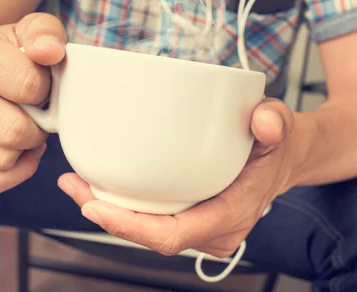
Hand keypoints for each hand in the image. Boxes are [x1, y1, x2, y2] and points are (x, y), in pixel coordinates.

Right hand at [0, 13, 65, 194]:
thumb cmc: (12, 52)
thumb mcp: (34, 32)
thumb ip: (46, 34)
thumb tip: (48, 51)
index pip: (27, 86)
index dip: (47, 90)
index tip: (42, 84)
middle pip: (13, 131)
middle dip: (38, 125)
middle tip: (38, 112)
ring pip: (3, 160)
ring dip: (26, 148)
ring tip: (25, 125)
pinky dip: (15, 172)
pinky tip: (20, 151)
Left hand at [57, 98, 296, 257]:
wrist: (284, 158)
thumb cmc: (277, 145)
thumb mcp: (280, 126)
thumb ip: (274, 121)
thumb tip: (264, 123)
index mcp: (232, 213)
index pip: (172, 234)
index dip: (128, 227)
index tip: (92, 205)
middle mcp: (215, 231)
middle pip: (149, 234)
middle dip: (107, 214)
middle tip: (72, 182)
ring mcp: (204, 229)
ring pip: (148, 230)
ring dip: (112, 210)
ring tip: (77, 181)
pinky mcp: (194, 219)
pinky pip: (154, 220)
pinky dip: (127, 206)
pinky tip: (104, 183)